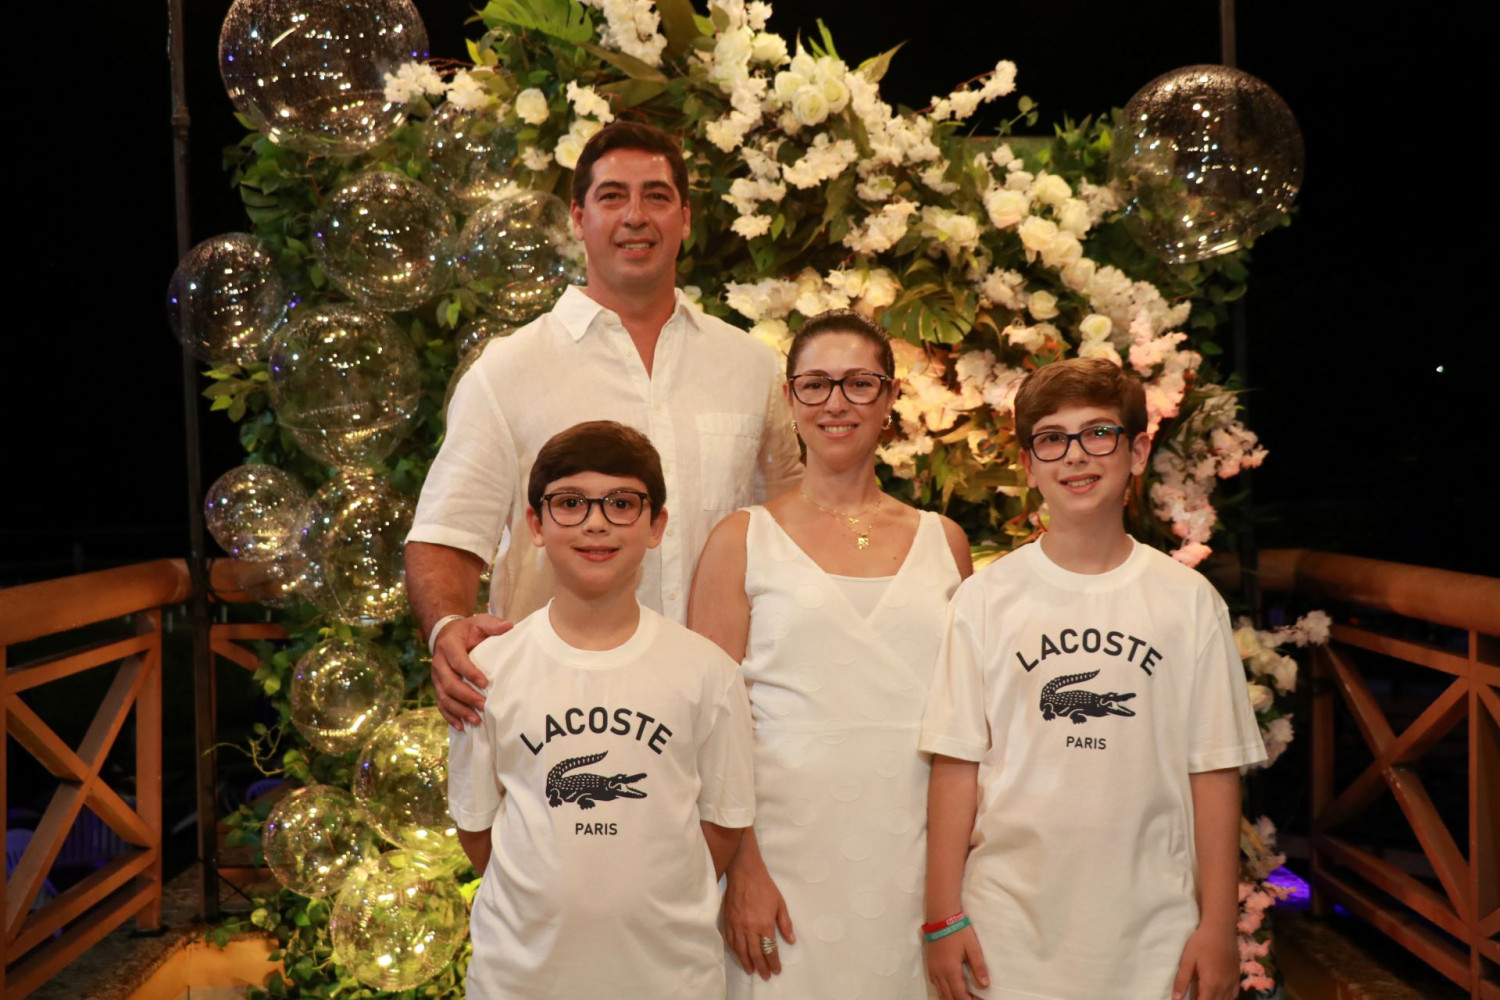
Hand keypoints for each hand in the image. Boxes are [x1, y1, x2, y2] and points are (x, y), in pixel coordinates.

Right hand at [432, 614, 511, 728]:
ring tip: (476, 720)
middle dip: (466, 696)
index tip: (485, 683)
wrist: (445, 635)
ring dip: (459, 710)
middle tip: (484, 705)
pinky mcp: (438, 688)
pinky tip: (462, 727)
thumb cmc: (467, 630)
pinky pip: (441, 705)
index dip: (470, 672)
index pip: (458, 661)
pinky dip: (450, 717)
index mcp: (448, 646)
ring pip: (444, 697)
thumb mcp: (479, 622)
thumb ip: (492, 624)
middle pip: (449, 683)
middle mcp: (439, 663)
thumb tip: (510, 626)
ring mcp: (437, 678)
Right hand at [723, 856, 794, 979]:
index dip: (773, 962)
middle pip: (755, 954)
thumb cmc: (764, 887)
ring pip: (741, 950)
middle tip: (765, 976)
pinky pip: (730, 941)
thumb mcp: (780, 904)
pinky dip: (735, 951)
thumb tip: (791, 941)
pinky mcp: (727, 921)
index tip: (776, 970)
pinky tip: (739, 955)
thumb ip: (785, 924)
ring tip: (751, 971)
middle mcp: (749, 928)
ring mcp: (737, 925)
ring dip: (746, 963)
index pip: (770, 950)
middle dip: (761, 967)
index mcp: (764, 925)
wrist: (744, 872)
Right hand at [924, 924, 987, 999]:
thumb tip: (985, 985)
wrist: (940, 916)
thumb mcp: (972, 947)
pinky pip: (936, 985)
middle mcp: (939, 973)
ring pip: (941, 993)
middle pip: (949, 997)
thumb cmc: (958, 930)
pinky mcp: (930, 965)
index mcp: (950, 970)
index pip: (960, 996)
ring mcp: (933, 970)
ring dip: (952, 997)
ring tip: (965, 996)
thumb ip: (979, 967)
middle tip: (974, 999)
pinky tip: (952, 988)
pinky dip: (945, 991)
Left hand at [1171, 923, 1237, 999]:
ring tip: (1204, 995)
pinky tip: (1218, 996)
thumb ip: (1181, 981)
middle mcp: (1224, 987)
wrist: (1221, 928)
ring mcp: (1233, 983)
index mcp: (1210, 984)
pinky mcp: (1237, 977)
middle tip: (1194, 996)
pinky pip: (1233, 996)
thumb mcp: (1187, 960)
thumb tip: (1175, 999)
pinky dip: (1225, 999)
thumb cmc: (1201, 942)